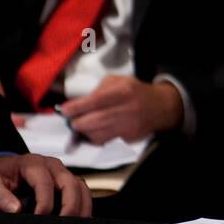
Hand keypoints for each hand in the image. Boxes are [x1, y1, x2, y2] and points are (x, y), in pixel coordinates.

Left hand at [0, 154, 92, 215]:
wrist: (2, 168)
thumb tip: (15, 209)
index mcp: (32, 163)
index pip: (45, 183)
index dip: (45, 203)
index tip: (40, 218)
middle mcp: (51, 165)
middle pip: (70, 184)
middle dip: (70, 206)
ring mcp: (61, 172)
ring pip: (81, 187)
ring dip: (82, 207)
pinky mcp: (67, 181)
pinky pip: (82, 192)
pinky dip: (84, 206)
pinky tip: (79, 220)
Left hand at [59, 76, 181, 142]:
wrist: (160, 106)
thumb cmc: (136, 92)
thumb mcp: (119, 81)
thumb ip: (99, 88)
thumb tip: (79, 101)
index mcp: (124, 91)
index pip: (96, 100)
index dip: (77, 107)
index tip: (64, 109)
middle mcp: (128, 108)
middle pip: (95, 120)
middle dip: (78, 122)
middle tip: (71, 120)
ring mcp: (129, 125)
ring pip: (98, 134)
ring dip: (84, 132)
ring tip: (81, 125)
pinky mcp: (129, 137)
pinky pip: (105, 141)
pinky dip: (94, 138)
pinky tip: (92, 132)